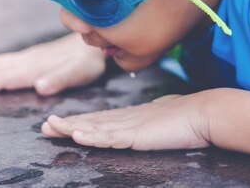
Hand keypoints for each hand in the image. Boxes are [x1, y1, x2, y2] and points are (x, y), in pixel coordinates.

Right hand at [0, 33, 105, 95]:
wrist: (94, 34)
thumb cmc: (87, 60)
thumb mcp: (79, 72)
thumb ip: (60, 78)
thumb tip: (39, 87)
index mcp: (36, 67)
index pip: (6, 77)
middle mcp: (29, 60)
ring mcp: (29, 56)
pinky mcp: (33, 55)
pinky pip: (6, 61)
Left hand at [42, 93, 210, 150]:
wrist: (204, 112)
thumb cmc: (185, 117)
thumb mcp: (158, 121)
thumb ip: (146, 124)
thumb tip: (142, 127)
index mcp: (130, 117)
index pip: (98, 120)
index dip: (77, 122)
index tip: (58, 123)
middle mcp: (126, 119)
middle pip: (91, 121)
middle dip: (67, 124)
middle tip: (45, 126)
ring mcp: (131, 126)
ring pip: (95, 127)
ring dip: (72, 128)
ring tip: (52, 128)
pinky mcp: (138, 134)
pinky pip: (111, 137)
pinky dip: (93, 136)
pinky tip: (79, 136)